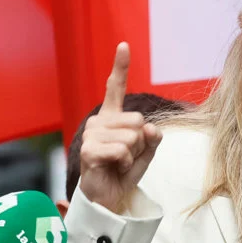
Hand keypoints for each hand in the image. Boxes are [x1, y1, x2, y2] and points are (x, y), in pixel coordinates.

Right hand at [79, 42, 162, 212]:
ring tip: (120, 163)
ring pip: (132, 136)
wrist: (108, 198)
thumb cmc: (124, 172)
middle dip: (141, 142)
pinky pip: (123, 151)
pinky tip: (114, 168)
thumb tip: (150, 127)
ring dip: (134, 154)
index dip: (120, 66)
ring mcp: (91, 135)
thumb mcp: (146, 151)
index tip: (124, 45)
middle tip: (127, 156)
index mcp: (111, 117)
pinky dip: (126, 163)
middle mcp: (98, 121)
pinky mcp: (89, 150)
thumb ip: (152, 136)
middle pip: (139, 120)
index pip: (115, 88)